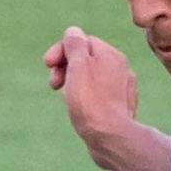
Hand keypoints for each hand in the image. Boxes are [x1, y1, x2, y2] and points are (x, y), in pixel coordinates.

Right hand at [44, 26, 145, 141]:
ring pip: (92, 78)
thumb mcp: (77, 67)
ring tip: (67, 99)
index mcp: (111, 54)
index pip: (81, 41)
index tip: (48, 65)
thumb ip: (74, 45)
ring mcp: (123, 89)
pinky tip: (81, 110)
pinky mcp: (121, 107)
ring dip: (74, 84)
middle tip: (54, 84)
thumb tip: (73, 32)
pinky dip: (86, 98)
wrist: (111, 138)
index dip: (61, 51)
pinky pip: (99, 95)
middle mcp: (121, 68)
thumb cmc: (91, 102)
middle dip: (66, 68)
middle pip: (87, 59)